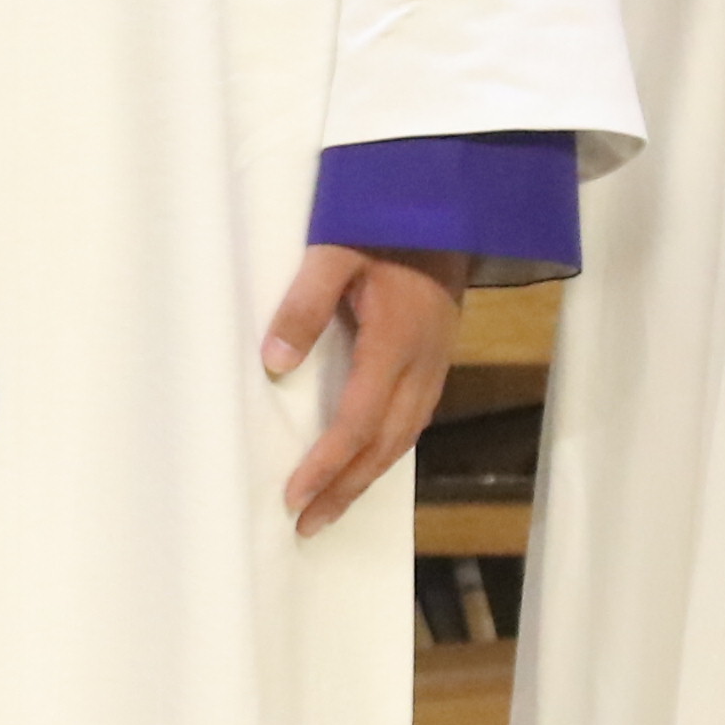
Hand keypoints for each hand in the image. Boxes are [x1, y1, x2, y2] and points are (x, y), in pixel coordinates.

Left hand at [261, 243, 462, 531]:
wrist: (449, 199)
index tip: (295, 497)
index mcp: (396, 343)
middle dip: (346, 490)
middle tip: (307, 525)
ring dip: (366, 477)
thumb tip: (275, 364)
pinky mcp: (438, 357)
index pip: (358, 422)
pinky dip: (387, 450)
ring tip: (330, 507)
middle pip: (384, 445)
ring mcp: (436, 363)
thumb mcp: (334, 251)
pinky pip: (414, 419)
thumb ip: (304, 305)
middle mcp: (422, 364)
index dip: (327, 465)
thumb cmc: (385, 220)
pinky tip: (367, 462)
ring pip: (403, 437)